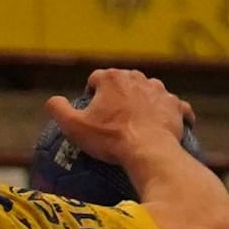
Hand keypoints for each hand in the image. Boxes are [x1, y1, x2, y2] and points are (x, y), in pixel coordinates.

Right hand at [40, 64, 190, 179]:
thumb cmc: (110, 139)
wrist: (148, 150)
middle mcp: (137, 78)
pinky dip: (169, 113)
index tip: (93, 114)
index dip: (92, 96)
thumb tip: (52, 101)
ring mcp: (159, 91)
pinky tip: (167, 123)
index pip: (96, 80)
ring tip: (137, 123)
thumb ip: (58, 109)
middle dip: (118, 96)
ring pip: (148, 91)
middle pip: (123, 83)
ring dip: (143, 102)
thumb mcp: (74, 127)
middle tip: (114, 120)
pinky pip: (174, 106)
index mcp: (112, 78)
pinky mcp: (176, 106)